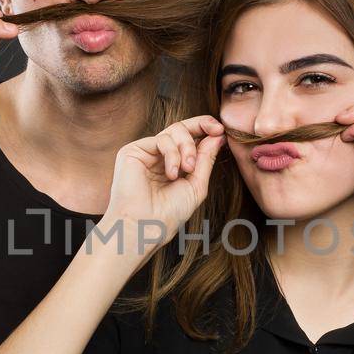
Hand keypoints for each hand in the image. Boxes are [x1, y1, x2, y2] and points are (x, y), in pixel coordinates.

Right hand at [103, 116, 225, 237]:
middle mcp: (158, 155)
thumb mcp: (196, 185)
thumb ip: (206, 159)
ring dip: (187, 148)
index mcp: (173, 163)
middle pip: (182, 127)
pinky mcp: (132, 151)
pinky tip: (172, 174)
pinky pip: (161, 140)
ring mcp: (145, 152)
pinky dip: (172, 154)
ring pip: (173, 130)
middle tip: (216, 132)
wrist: (146, 227)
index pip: (190, 137)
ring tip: (188, 170)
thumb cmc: (169, 214)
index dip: (205, 127)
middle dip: (202, 126)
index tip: (221, 130)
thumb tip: (218, 136)